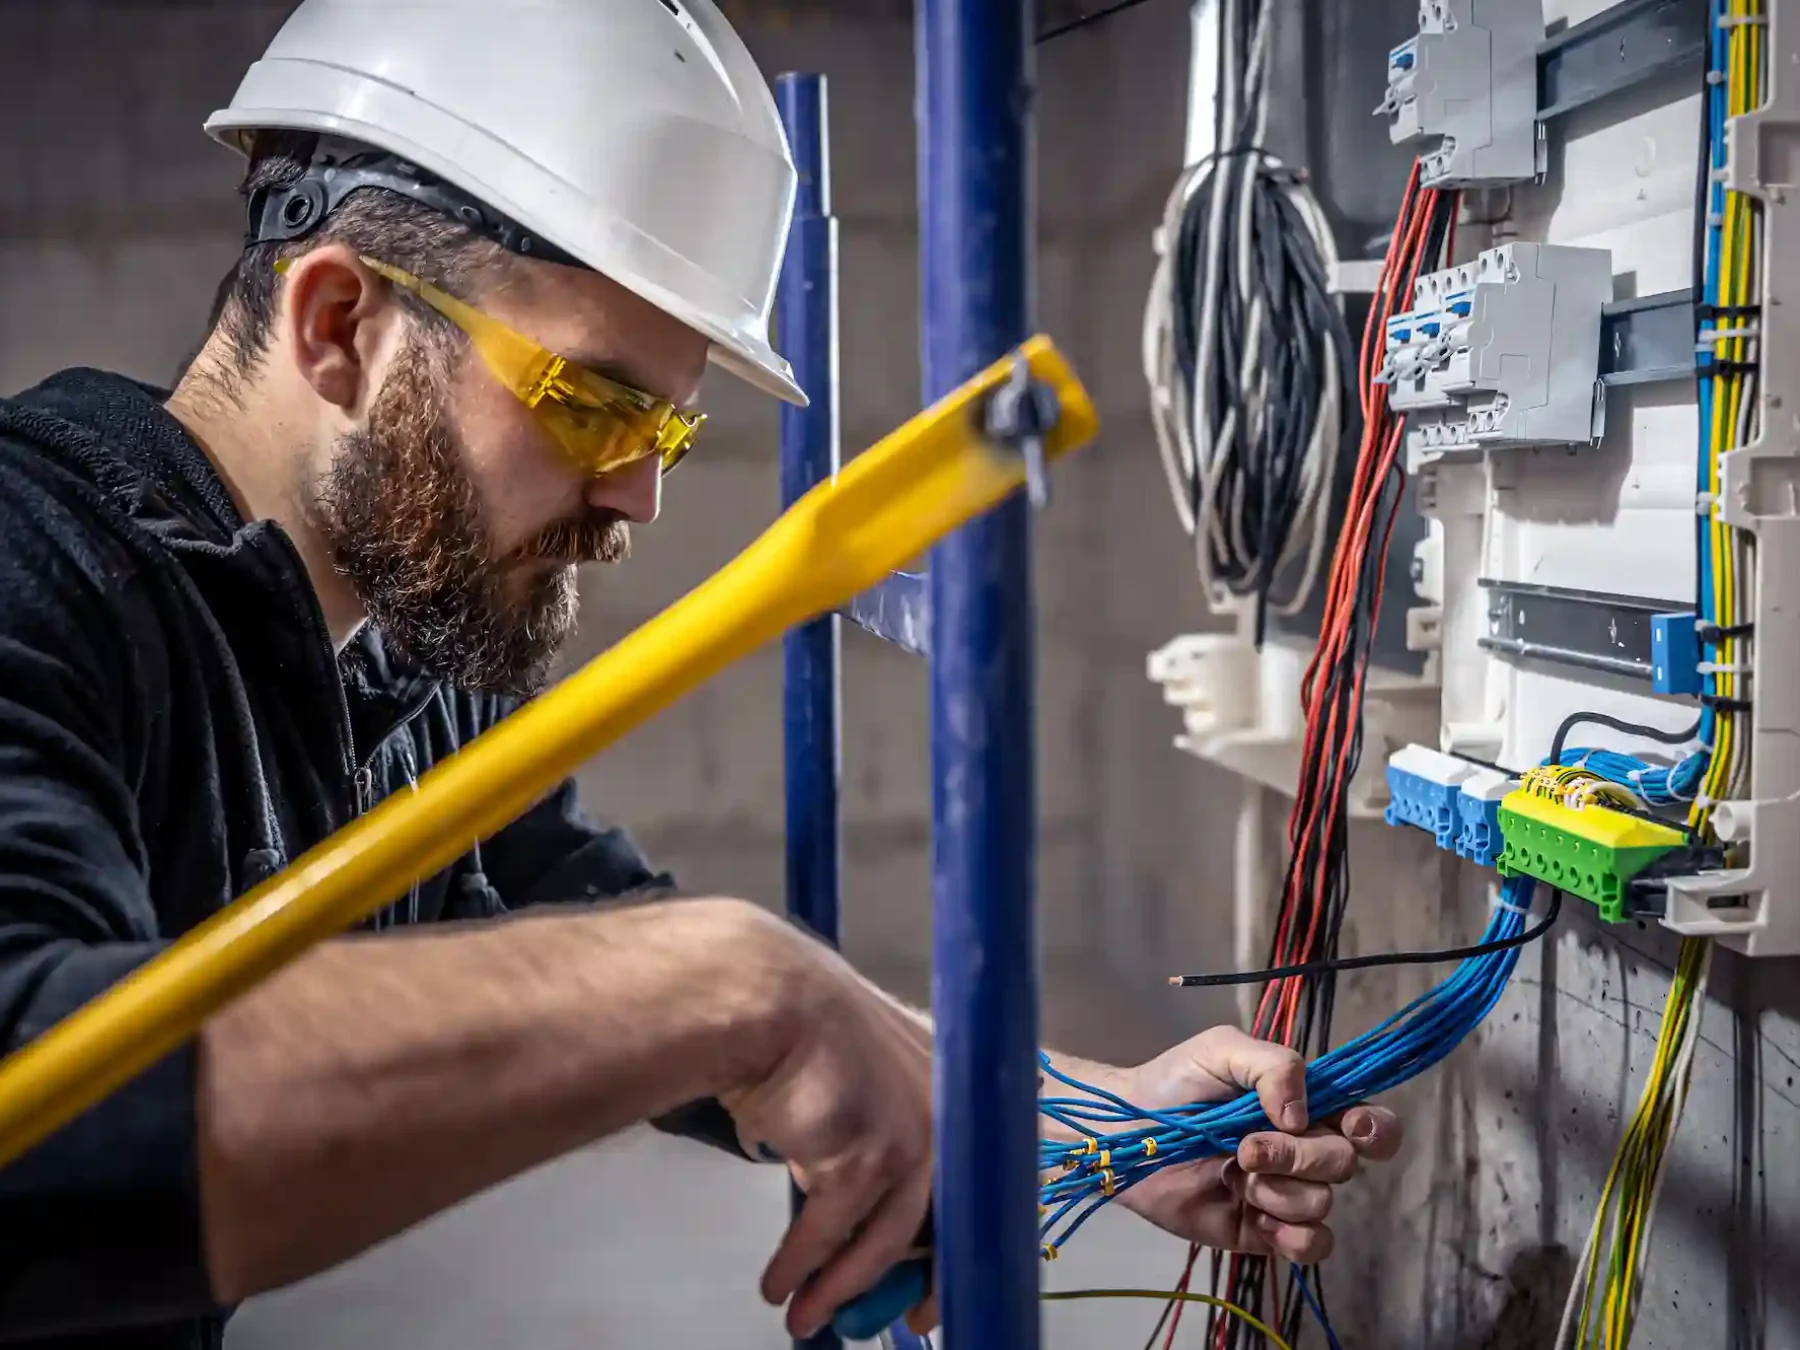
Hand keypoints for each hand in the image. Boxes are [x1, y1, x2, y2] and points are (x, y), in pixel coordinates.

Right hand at [716, 913, 933, 1339]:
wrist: (764, 996)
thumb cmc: (800, 1024)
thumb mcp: (859, 1076)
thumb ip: (873, 1131)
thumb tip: (854, 1205)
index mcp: (952, 1085)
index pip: (974, 1178)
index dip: (956, 1238)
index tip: (934, 1286)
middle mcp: (945, 1112)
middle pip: (947, 1221)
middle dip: (921, 1283)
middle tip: (902, 1324)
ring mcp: (911, 1135)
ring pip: (882, 1241)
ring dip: (838, 1287)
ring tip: (804, 1316)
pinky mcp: (865, 1158)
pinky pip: (826, 1233)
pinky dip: (798, 1266)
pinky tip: (777, 1285)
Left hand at [1107, 1026, 1402, 1261]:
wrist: (1125, 1134)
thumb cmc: (1175, 1084)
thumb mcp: (1223, 1050)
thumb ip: (1274, 1065)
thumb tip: (1303, 1115)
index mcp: (1305, 1105)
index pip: (1369, 1123)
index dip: (1373, 1129)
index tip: (1350, 1125)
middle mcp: (1303, 1151)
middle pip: (1345, 1164)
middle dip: (1298, 1156)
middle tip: (1245, 1148)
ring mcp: (1285, 1194)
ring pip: (1323, 1204)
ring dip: (1279, 1191)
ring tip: (1234, 1175)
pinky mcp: (1263, 1233)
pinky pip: (1311, 1246)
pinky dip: (1293, 1236)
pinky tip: (1257, 1217)